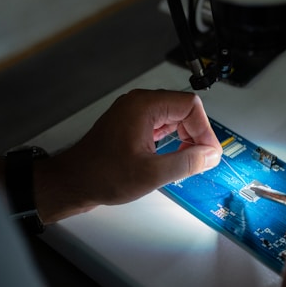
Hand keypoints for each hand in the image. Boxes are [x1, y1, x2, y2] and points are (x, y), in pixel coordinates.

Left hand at [35, 89, 221, 222]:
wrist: (74, 182)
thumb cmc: (102, 174)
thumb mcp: (151, 173)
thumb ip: (187, 162)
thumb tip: (210, 155)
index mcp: (144, 106)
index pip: (190, 106)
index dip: (204, 130)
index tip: (208, 153)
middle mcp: (138, 104)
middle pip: (183, 110)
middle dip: (196, 134)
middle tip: (200, 160)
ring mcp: (133, 114)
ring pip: (172, 118)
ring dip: (184, 138)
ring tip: (187, 161)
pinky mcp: (131, 125)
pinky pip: (160, 126)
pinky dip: (171, 141)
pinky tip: (172, 157)